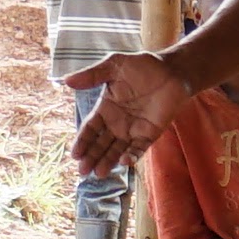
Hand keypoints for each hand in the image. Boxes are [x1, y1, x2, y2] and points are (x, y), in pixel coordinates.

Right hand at [65, 49, 193, 178]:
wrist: (172, 70)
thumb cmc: (142, 65)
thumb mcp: (114, 66)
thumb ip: (92, 75)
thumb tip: (66, 80)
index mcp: (105, 108)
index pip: (90, 129)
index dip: (82, 141)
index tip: (74, 154)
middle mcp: (117, 123)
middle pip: (101, 144)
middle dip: (92, 157)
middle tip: (83, 171)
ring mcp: (133, 130)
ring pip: (117, 150)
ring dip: (108, 162)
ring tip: (99, 173)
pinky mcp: (149, 134)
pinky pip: (139, 149)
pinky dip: (132, 156)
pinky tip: (124, 161)